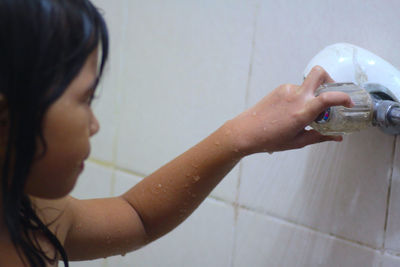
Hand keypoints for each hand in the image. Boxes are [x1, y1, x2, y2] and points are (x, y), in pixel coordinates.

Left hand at [228, 66, 353, 154]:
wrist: (245, 132)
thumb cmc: (269, 140)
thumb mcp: (298, 142)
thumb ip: (320, 137)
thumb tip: (337, 137)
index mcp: (302, 112)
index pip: (328, 97)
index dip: (343, 97)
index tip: (348, 103)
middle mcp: (296, 97)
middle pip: (319, 73)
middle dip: (329, 79)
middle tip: (329, 94)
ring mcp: (286, 90)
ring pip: (307, 84)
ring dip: (311, 94)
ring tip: (304, 112)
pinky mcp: (279, 89)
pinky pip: (296, 89)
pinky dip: (300, 97)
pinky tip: (291, 111)